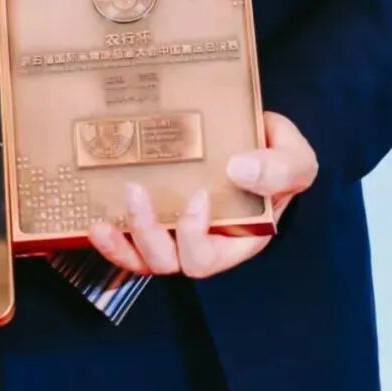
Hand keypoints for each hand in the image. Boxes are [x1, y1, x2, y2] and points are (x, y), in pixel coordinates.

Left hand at [87, 111, 317, 278]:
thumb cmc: (276, 151)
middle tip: (136, 191)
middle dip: (148, 233)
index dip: (194, 235)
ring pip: (142, 258)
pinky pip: (128, 242)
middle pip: (168, 262)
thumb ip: (280, 168)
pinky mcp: (155, 214)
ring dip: (122, 241)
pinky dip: (111, 240)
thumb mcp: (295, 158)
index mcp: (238, 238)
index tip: (198, 196)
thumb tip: (237, 170)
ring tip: (104, 216)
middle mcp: (204, 241)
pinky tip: (96, 221)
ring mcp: (175, 231)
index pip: (207, 257)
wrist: (251, 128)